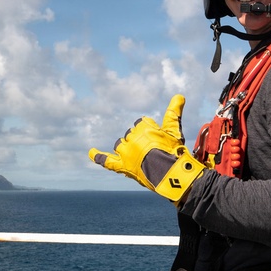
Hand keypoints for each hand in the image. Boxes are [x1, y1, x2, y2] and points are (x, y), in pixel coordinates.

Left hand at [88, 95, 204, 202]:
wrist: (169, 175)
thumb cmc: (173, 152)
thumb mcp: (174, 131)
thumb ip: (173, 113)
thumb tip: (179, 95)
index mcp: (143, 127)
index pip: (141, 123)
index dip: (150, 132)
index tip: (158, 141)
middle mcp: (131, 137)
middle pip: (131, 135)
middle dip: (140, 141)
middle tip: (153, 152)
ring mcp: (125, 152)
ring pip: (120, 145)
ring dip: (126, 148)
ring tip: (139, 156)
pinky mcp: (121, 166)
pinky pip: (106, 160)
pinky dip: (97, 156)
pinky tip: (91, 152)